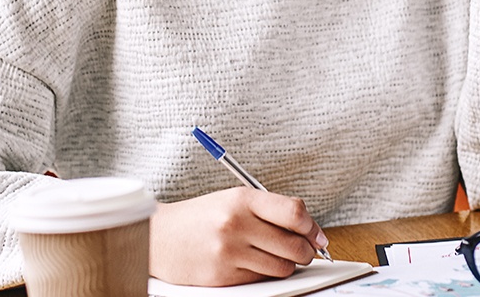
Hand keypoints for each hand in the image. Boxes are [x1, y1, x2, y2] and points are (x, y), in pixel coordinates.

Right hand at [149, 187, 328, 285]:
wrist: (161, 237)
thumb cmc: (202, 216)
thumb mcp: (234, 199)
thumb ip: (270, 210)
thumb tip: (310, 231)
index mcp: (242, 199)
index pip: (294, 212)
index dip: (313, 227)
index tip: (318, 235)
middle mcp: (236, 224)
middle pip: (294, 245)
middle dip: (306, 251)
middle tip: (304, 250)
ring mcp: (229, 253)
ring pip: (281, 267)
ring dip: (286, 265)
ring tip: (275, 256)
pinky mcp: (223, 277)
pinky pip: (261, 281)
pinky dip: (264, 275)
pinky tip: (253, 264)